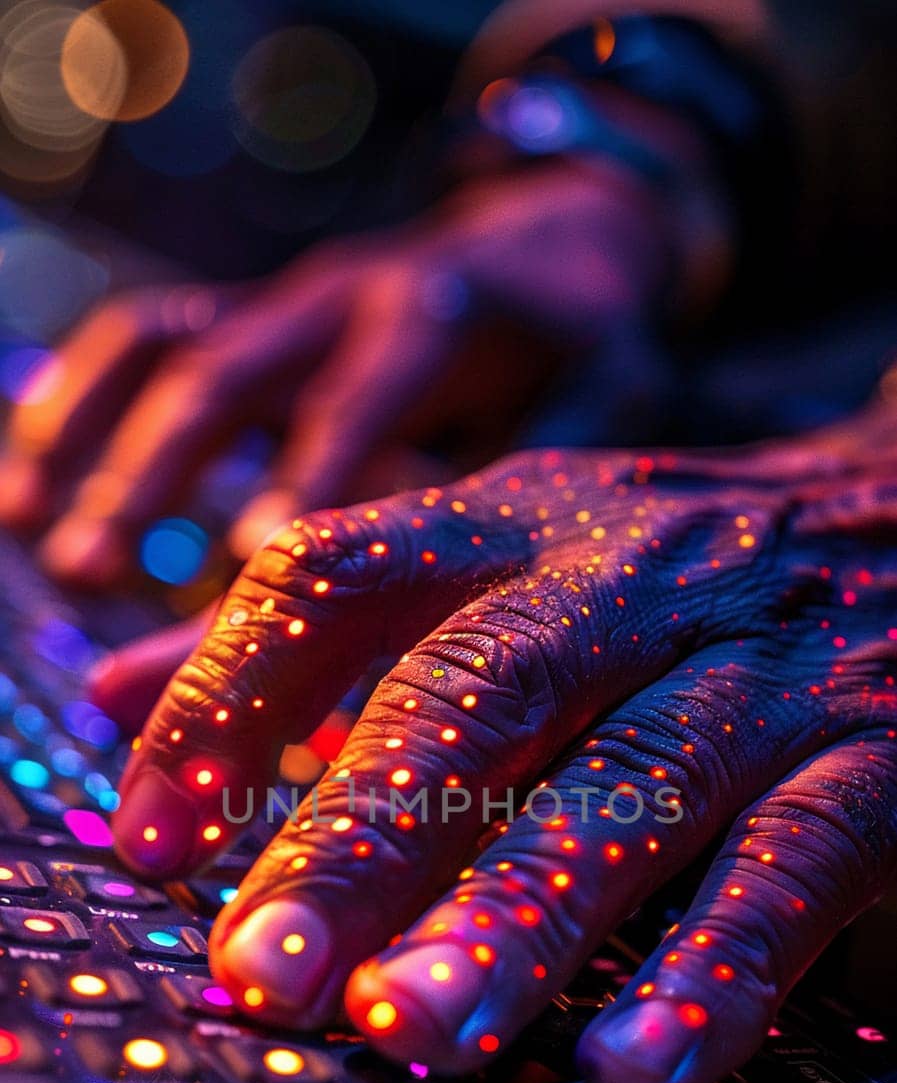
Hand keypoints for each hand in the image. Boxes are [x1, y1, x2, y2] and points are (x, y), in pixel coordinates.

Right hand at [0, 161, 679, 591]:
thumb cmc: (585, 351)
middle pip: (229, 370)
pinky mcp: (258, 310)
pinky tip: (37, 470)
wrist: (562, 245)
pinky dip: (83, 395)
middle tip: (88, 569)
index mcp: (441, 313)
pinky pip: (149, 332)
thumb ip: (526, 488)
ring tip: (31, 527)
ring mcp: (290, 296)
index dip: (302, 474)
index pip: (359, 397)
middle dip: (154, 473)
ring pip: (167, 343)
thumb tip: (455, 604)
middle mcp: (347, 292)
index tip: (241, 563)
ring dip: (89, 432)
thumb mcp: (592, 414)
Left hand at [109, 404, 896, 1082]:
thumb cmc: (682, 567)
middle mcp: (634, 577)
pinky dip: (716, 969)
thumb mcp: (508, 555)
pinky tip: (634, 1067)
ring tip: (415, 1032)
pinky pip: (795, 866)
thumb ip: (323, 629)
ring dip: (517, 915)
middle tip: (268, 974)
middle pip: (480, 692)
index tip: (147, 844)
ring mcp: (765, 666)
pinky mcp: (886, 756)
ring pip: (634, 785)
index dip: (227, 700)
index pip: (337, 577)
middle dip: (361, 838)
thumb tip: (117, 695)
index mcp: (518, 523)